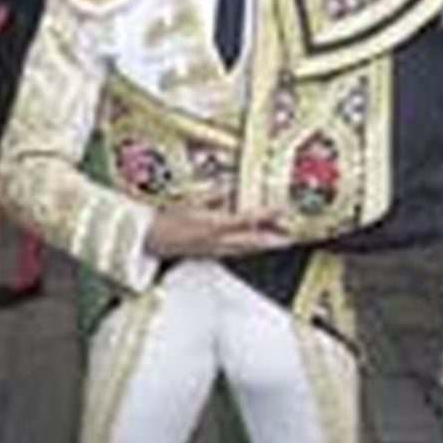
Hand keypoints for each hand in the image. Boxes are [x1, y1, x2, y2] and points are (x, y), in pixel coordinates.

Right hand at [144, 205, 289, 260]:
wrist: (148, 243)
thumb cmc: (164, 222)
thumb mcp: (186, 202)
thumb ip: (210, 196)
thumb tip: (227, 188)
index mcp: (211, 226)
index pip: (245, 219)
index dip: (265, 214)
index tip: (280, 208)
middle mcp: (216, 241)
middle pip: (252, 242)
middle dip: (274, 238)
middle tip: (294, 234)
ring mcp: (215, 250)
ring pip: (247, 249)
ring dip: (265, 246)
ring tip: (282, 241)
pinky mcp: (211, 254)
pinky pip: (237, 252)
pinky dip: (250, 248)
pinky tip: (255, 245)